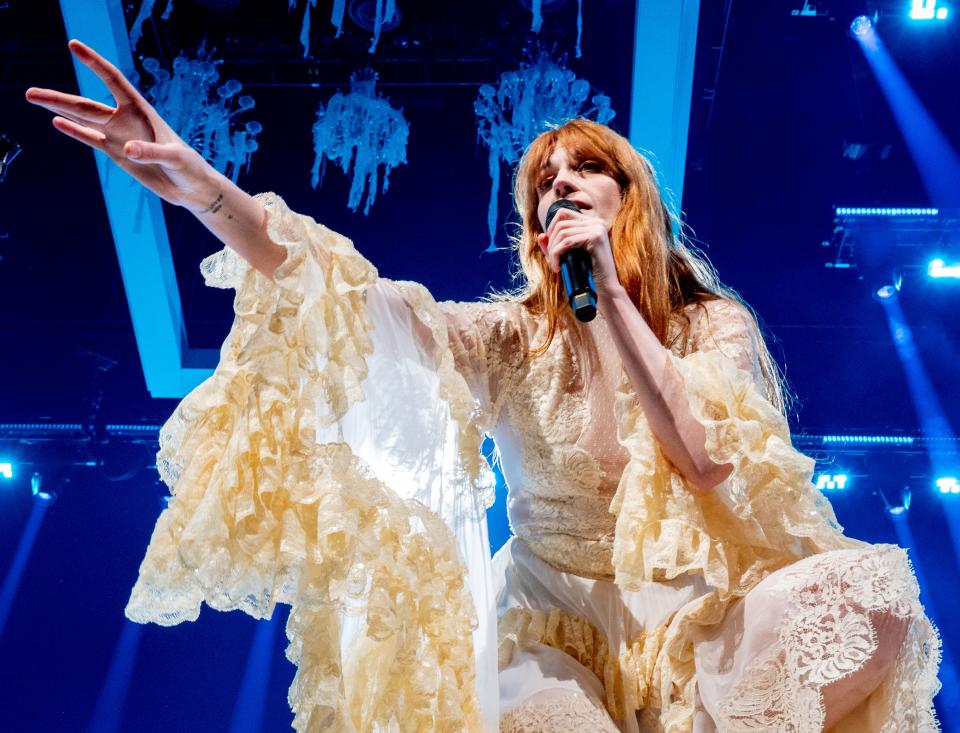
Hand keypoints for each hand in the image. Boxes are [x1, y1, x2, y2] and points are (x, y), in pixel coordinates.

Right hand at [25, 39, 217, 210]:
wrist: (191, 188)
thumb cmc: (190, 168)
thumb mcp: (175, 159)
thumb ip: (152, 152)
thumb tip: (126, 150)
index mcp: (142, 111)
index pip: (113, 81)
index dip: (94, 63)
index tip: (74, 45)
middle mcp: (126, 119)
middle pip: (87, 105)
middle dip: (59, 98)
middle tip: (30, 92)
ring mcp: (119, 136)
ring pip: (83, 120)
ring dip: (59, 110)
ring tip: (33, 99)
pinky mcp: (116, 154)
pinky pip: (91, 139)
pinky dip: (74, 132)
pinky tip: (56, 122)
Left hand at [536, 207, 622, 299]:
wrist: (604, 289)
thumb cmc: (586, 274)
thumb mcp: (566, 257)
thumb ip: (553, 246)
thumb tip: (540, 235)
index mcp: (591, 223)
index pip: (563, 213)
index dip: (550, 227)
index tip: (550, 247)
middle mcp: (596, 222)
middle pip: (560, 222)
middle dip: (551, 242)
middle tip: (552, 260)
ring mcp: (597, 228)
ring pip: (562, 232)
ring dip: (553, 251)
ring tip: (556, 266)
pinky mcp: (596, 237)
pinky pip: (567, 241)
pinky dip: (557, 255)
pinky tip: (558, 268)